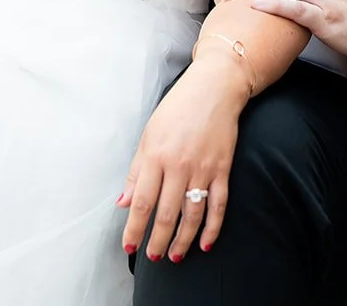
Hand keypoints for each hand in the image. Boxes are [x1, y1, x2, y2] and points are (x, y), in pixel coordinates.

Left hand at [117, 55, 248, 262]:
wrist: (214, 88)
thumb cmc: (177, 109)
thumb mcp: (149, 135)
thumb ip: (137, 172)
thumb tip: (124, 204)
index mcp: (156, 156)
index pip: (142, 202)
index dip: (134, 228)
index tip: (128, 246)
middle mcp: (179, 165)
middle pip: (166, 214)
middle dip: (158, 241)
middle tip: (153, 258)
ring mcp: (203, 169)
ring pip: (192, 214)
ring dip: (183, 240)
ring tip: (175, 256)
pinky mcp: (223, 169)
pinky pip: (218, 205)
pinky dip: (213, 227)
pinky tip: (206, 243)